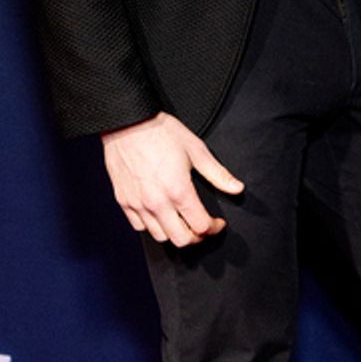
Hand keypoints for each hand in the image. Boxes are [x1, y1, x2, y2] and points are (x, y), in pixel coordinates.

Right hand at [101, 112, 243, 245]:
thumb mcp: (196, 150)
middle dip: (197, 237)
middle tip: (202, 227)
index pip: (201, 227)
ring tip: (182, 221)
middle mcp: (157, 203)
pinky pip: (139, 227)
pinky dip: (152, 226)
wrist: (127, 121)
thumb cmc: (161, 132)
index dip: (214, 228)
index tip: (217, 223)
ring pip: (160, 236)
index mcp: (178, 191)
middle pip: (181, 240)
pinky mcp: (124, 201)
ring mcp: (138, 204)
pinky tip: (160, 215)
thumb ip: (218, 174)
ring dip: (175, 233)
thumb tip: (237, 188)